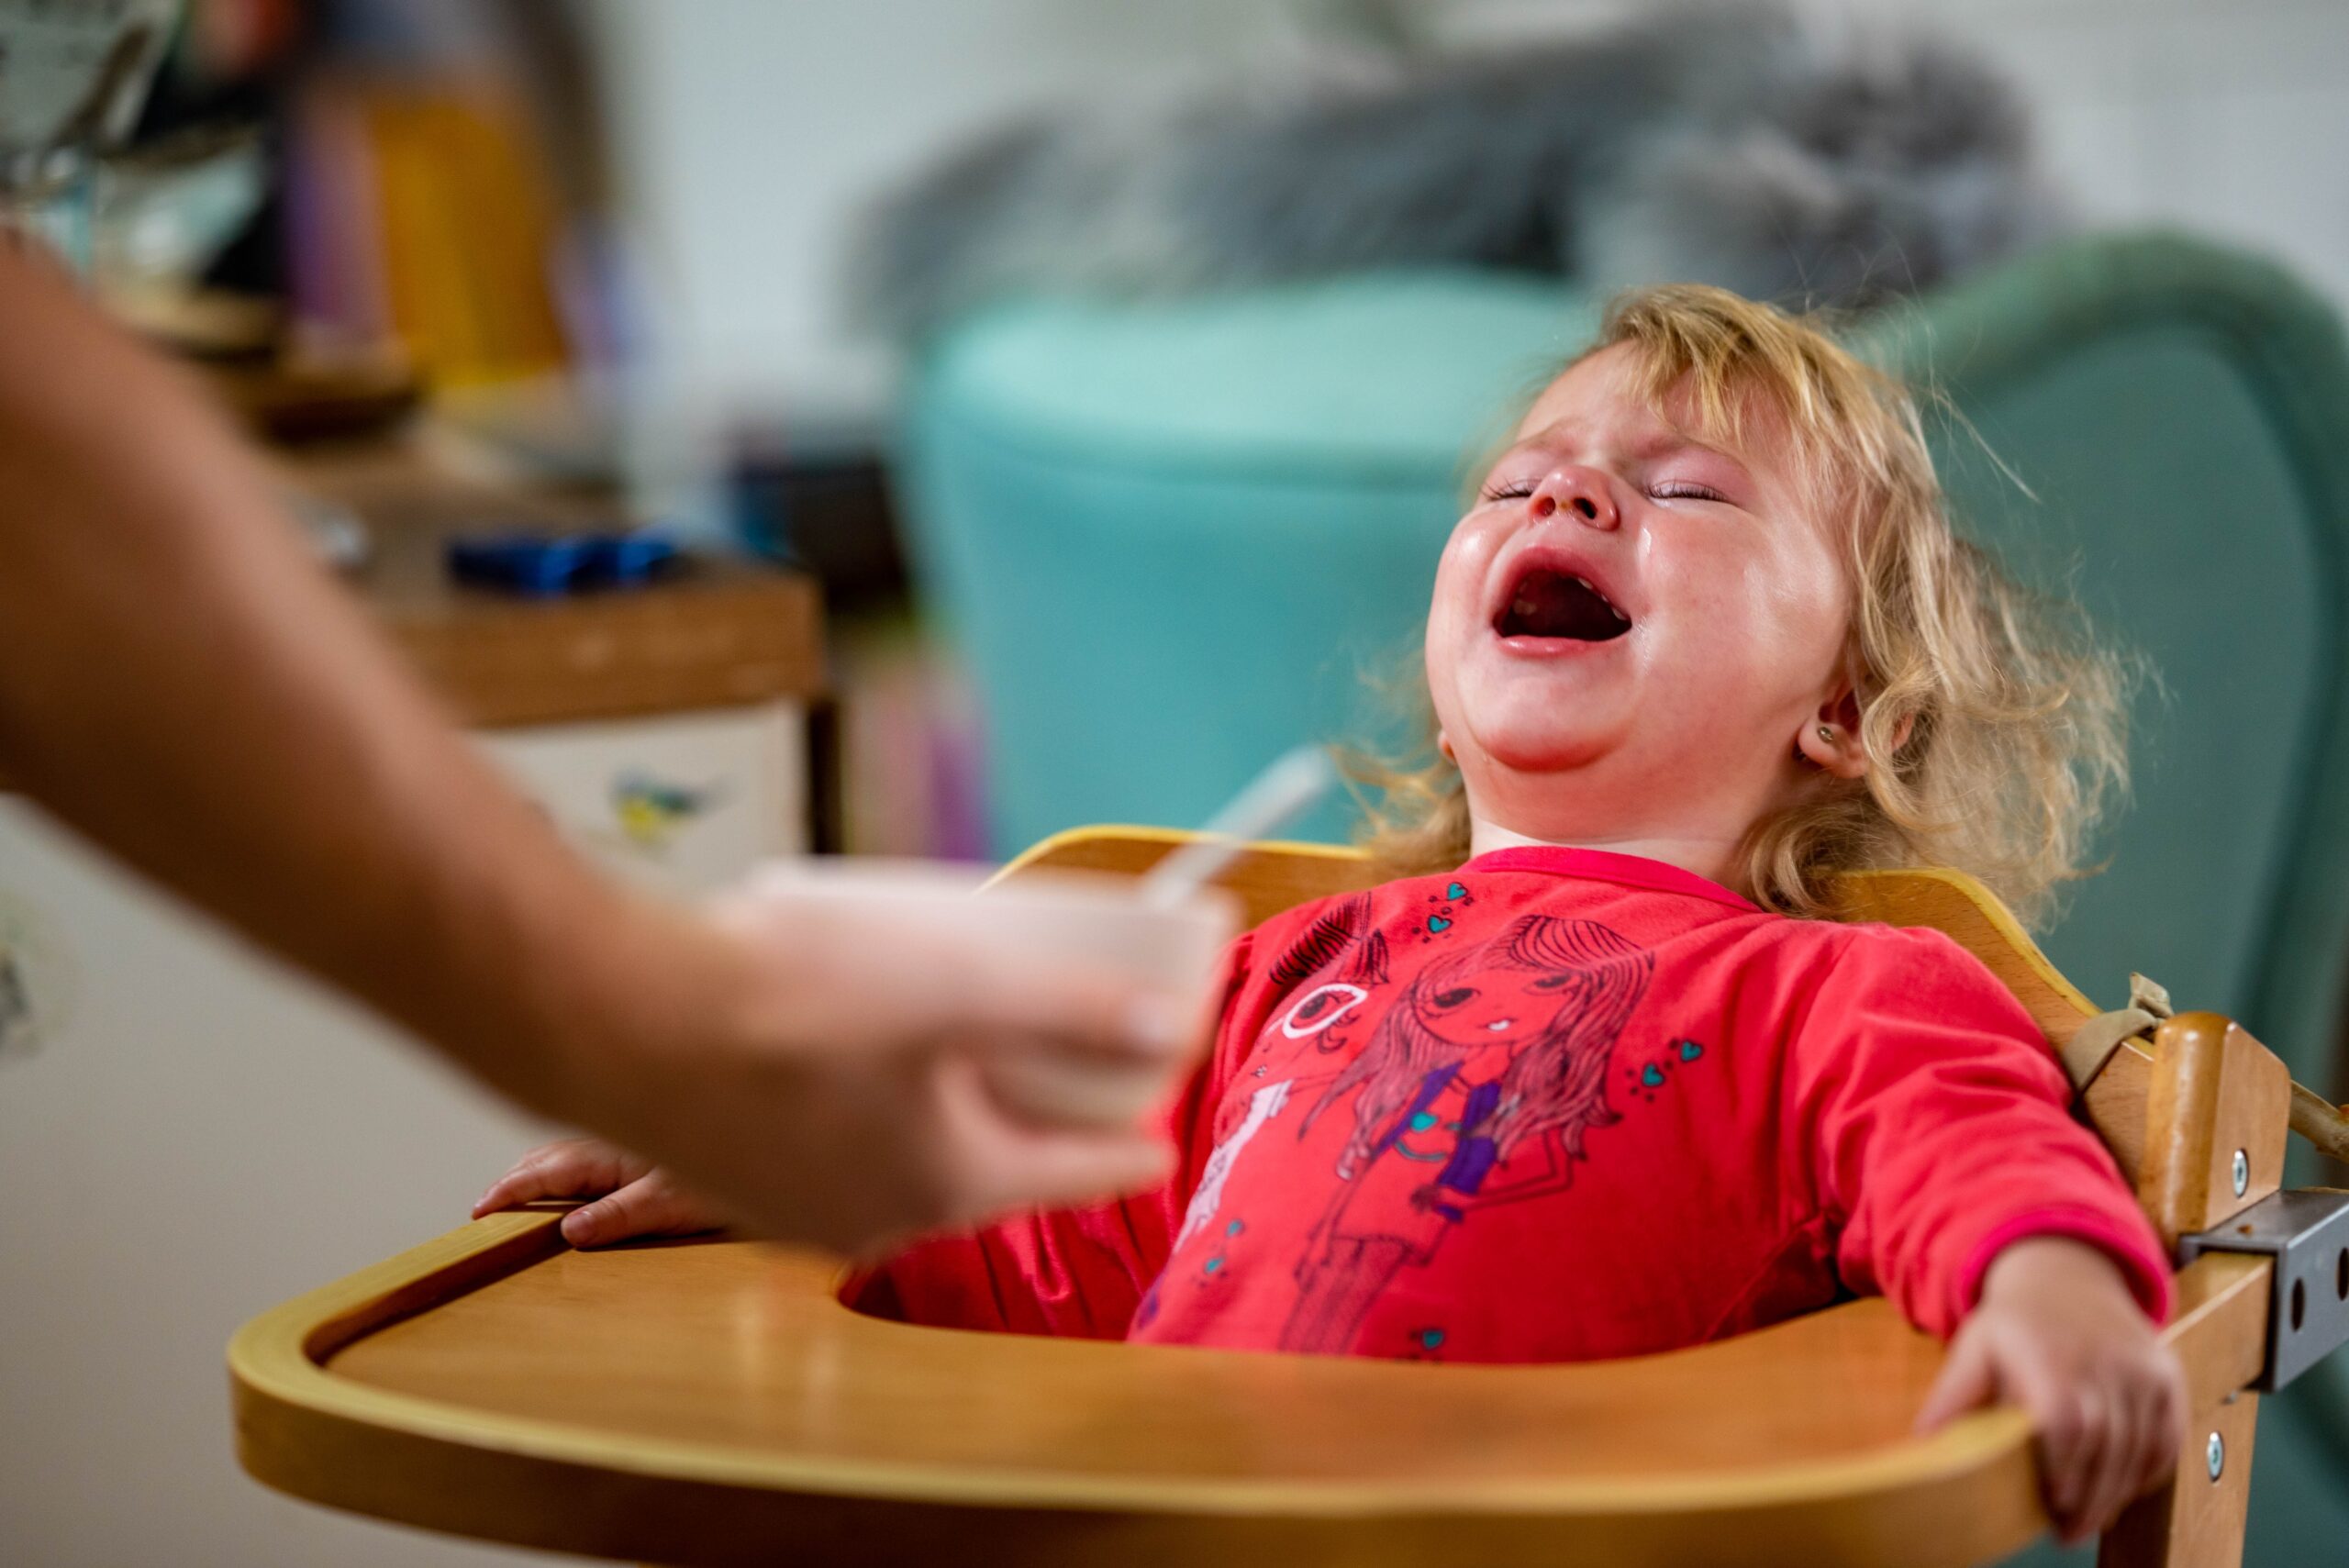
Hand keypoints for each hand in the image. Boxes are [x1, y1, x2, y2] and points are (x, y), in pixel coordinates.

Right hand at [474, 1138, 720, 1247]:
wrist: (764, 1148)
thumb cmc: (723, 1179)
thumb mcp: (670, 1204)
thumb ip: (618, 1216)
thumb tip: (566, 1231)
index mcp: (609, 1154)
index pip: (545, 1173)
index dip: (509, 1192)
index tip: (477, 1212)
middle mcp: (611, 1143)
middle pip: (549, 1159)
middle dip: (515, 1181)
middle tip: (484, 1210)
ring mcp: (625, 1145)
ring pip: (567, 1155)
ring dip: (538, 1173)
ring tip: (514, 1196)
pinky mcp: (641, 1154)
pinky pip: (589, 1159)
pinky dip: (564, 1171)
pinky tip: (568, 1185)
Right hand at [533, 879, 1206, 1257]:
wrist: (615, 1018)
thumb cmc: (782, 1003)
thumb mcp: (955, 991)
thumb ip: (1069, 1013)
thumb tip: (1171, 1030)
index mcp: (950, 1183)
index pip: (1074, 1175)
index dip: (1126, 1146)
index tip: (1158, 1141)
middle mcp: (882, 1216)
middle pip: (994, 1167)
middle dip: (1037, 1119)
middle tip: (1066, 1068)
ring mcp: (805, 1210)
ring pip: (913, 1159)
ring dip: (949, 1110)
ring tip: (960, 1040)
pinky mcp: (745, 1181)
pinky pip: (842, 1150)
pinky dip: (873, 1110)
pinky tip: (855, 1052)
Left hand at [1914, 1237, 2186, 1543]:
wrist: (2066, 1273)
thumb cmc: (2014, 1323)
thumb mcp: (1973, 1348)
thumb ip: (1953, 1396)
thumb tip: (1923, 1443)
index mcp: (2053, 1360)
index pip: (2067, 1425)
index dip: (2064, 1470)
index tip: (2052, 1505)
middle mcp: (2105, 1364)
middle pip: (2106, 1448)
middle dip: (2089, 1498)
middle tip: (2068, 1532)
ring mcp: (2142, 1371)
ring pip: (2140, 1449)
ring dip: (2117, 1493)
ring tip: (2090, 1521)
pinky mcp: (2167, 1377)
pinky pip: (2167, 1435)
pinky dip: (2149, 1469)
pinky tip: (2124, 1489)